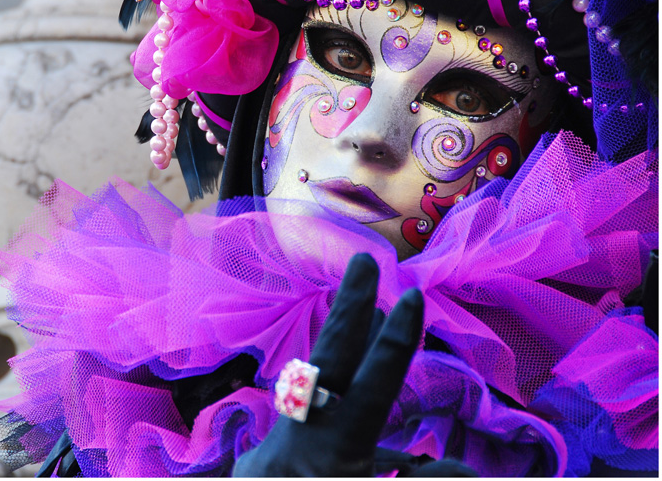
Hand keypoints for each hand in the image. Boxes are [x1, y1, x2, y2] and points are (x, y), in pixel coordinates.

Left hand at [233, 252, 423, 476]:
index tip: (412, 294)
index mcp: (332, 452)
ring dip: (338, 353)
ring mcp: (270, 451)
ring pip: (309, 388)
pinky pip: (297, 426)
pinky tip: (338, 404)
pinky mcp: (256, 466)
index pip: (372, 385)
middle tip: (364, 260)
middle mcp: (297, 442)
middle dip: (349, 309)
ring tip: (368, 313)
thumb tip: (464, 468)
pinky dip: (323, 407)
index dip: (395, 341)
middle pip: (327, 361)